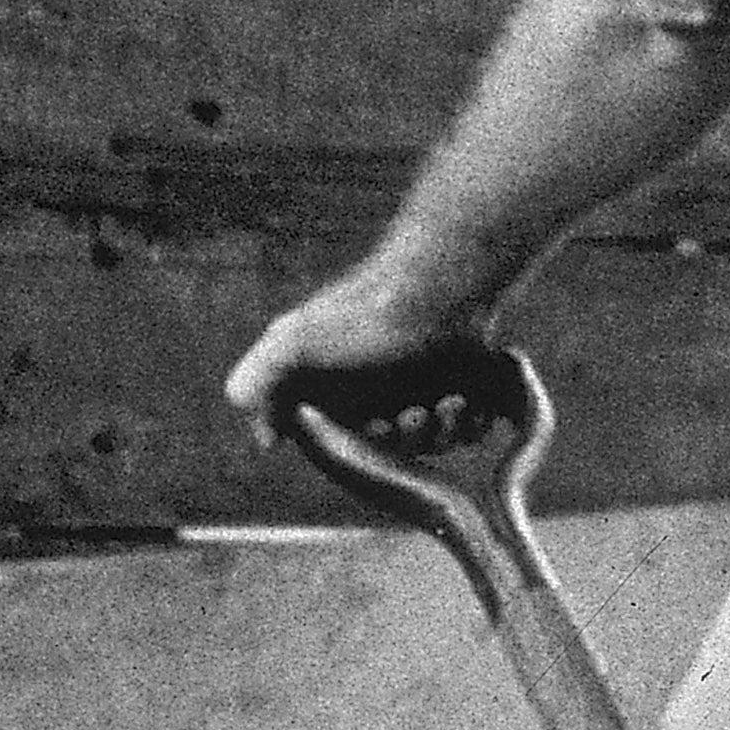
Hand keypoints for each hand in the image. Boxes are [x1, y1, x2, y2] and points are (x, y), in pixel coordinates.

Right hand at [227, 249, 482, 438]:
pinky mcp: (461, 385)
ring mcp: (418, 387)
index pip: (339, 446)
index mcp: (332, 386)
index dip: (360, 449)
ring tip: (446, 401)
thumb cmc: (369, 311)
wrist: (443, 279)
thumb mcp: (296, 340)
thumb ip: (258, 381)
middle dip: (403, 440)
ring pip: (430, 442)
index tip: (375, 428)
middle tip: (412, 414)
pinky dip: (470, 422)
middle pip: (389, 450)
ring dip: (440, 431)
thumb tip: (263, 439)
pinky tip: (469, 397)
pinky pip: (467, 429)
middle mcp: (372, 388)